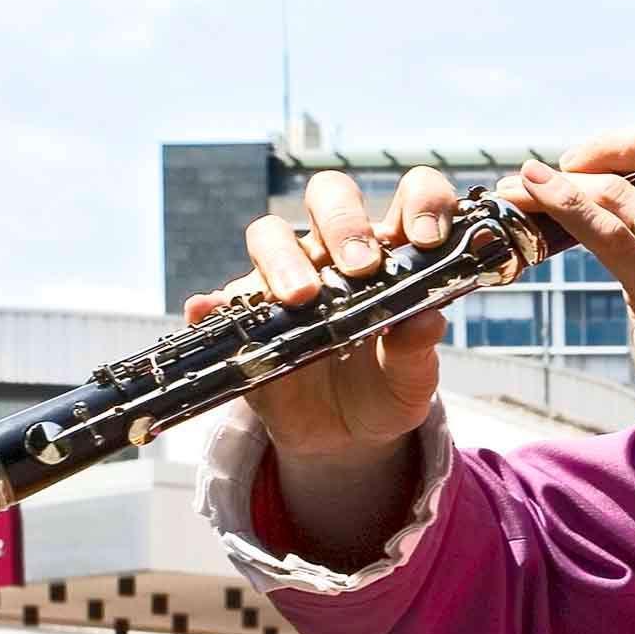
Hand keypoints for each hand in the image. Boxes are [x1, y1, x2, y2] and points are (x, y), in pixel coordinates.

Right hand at [186, 169, 455, 551]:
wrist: (346, 437)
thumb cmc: (386, 389)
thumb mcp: (411, 378)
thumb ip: (418, 348)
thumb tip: (426, 319)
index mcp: (392, 253)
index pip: (411, 195)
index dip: (422, 201)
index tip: (426, 239)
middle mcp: (335, 252)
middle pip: (330, 196)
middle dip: (345, 222)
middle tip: (361, 268)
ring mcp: (285, 278)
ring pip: (270, 235)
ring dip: (283, 258)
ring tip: (301, 297)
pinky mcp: (247, 317)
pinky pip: (222, 299)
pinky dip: (212, 302)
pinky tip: (208, 311)